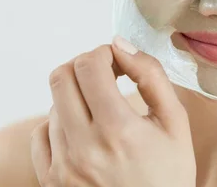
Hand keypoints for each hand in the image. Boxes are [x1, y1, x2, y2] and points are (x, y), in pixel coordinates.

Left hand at [30, 36, 195, 186]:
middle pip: (60, 77)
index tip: (116, 63)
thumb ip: (151, 76)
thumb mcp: (175, 124)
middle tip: (103, 78)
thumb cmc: (168, 176)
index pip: (87, 65)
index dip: (102, 53)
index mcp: (118, 129)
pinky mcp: (49, 180)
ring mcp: (62, 166)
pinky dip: (59, 125)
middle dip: (82, 68)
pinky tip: (83, 135)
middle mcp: (84, 147)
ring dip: (75, 98)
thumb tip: (119, 43)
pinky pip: (41, 133)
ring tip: (100, 114)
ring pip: (52, 104)